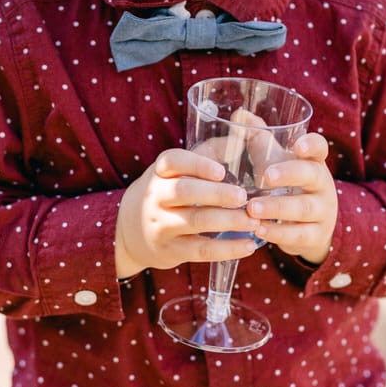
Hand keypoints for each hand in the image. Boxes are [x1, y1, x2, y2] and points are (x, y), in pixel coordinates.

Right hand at [115, 149, 262, 278]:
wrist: (131, 232)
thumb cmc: (166, 194)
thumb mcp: (175, 172)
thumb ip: (206, 154)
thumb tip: (242, 135)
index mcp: (159, 172)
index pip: (172, 161)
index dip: (197, 164)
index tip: (221, 171)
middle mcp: (155, 196)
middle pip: (184, 191)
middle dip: (217, 194)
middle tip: (244, 197)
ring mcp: (161, 225)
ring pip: (195, 221)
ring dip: (229, 221)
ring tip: (254, 221)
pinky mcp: (170, 251)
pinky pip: (201, 250)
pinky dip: (227, 249)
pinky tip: (249, 245)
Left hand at [244, 132, 336, 265]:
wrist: (311, 227)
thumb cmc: (288, 185)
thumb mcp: (277, 161)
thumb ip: (259, 138)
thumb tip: (239, 114)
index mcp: (313, 162)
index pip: (320, 148)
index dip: (311, 145)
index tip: (297, 146)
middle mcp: (322, 185)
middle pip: (312, 175)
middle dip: (290, 175)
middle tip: (266, 177)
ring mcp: (322, 211)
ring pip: (304, 208)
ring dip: (277, 208)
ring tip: (252, 209)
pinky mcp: (315, 236)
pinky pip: (299, 235)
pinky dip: (279, 233)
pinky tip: (259, 230)